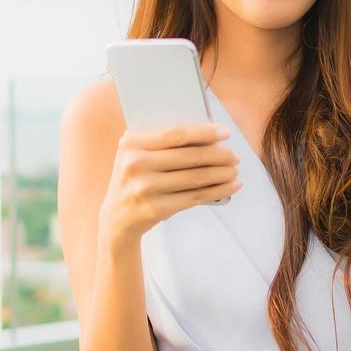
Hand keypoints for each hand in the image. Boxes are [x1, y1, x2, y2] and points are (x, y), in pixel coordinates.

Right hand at [98, 122, 241, 245]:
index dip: (204, 132)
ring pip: (196, 177)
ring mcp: (145, 188)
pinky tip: (230, 186)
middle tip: (234, 156)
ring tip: (234, 171)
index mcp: (131, 143)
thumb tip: (209, 137)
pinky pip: (195, 197)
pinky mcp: (156, 209)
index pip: (176, 134)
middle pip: (189, 156)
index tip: (224, 132)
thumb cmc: (135, 179)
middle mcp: (135, 164)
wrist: (116, 217)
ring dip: (222, 174)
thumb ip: (163, 143)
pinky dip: (217, 191)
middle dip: (219, 155)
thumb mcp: (137, 155)